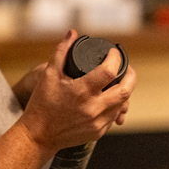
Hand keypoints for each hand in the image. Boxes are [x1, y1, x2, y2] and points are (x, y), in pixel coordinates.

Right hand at [17, 30, 137, 153]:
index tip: (113, 52)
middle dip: (130, 75)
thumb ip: (62, 52)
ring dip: (124, 90)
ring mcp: (97, 122)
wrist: (38, 135)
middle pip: (126, 89)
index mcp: (82, 91)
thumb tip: (72, 33)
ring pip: (122, 103)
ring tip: (119, 81)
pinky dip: (115, 105)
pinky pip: (114, 116)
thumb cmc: (42, 104)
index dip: (115, 58)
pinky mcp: (98, 132)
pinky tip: (110, 97)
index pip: (110, 71)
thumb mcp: (48, 74)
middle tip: (126, 68)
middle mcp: (93, 108)